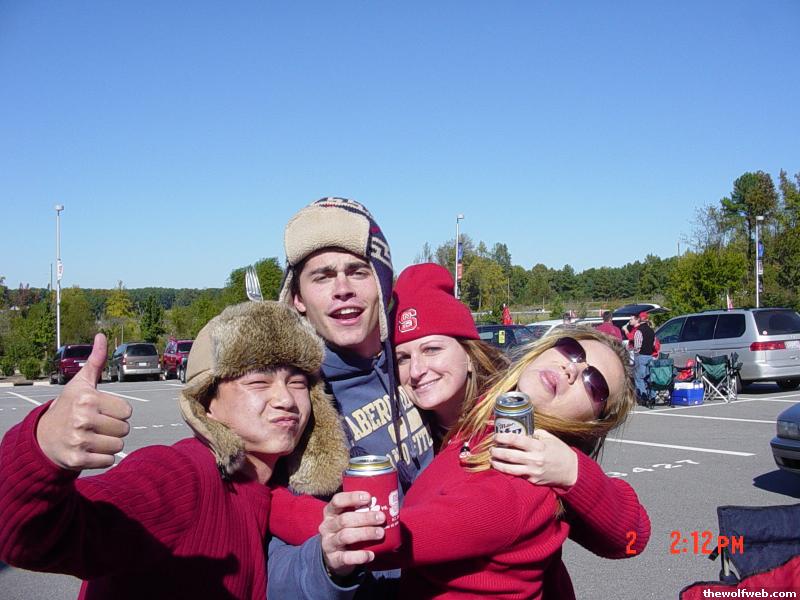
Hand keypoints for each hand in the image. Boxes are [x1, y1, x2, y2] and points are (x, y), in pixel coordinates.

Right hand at [36, 333, 131, 469]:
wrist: (43, 437)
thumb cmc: (69, 407)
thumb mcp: (80, 383)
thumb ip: (95, 361)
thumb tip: (101, 335)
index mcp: (87, 399)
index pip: (127, 411)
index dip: (118, 412)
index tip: (102, 411)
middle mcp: (82, 418)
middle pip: (125, 429)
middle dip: (115, 428)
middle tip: (97, 425)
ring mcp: (79, 440)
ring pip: (118, 446)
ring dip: (109, 444)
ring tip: (93, 437)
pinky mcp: (77, 460)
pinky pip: (109, 461)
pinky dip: (102, 458)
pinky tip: (89, 450)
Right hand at [319, 491, 383, 577]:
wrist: (333, 557)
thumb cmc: (346, 531)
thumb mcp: (347, 519)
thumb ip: (360, 512)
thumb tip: (384, 505)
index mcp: (330, 512)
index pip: (337, 501)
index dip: (352, 498)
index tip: (368, 497)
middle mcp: (327, 527)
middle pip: (344, 519)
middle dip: (365, 518)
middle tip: (381, 517)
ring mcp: (329, 543)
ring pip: (345, 536)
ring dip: (365, 533)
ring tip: (380, 533)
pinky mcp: (333, 559)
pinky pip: (346, 557)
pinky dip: (360, 556)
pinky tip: (371, 555)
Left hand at [491, 429, 577, 488]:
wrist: (572, 471)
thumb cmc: (560, 451)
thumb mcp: (549, 438)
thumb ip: (534, 433)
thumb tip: (517, 428)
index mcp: (538, 446)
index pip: (516, 440)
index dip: (503, 438)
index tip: (495, 436)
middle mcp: (535, 460)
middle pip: (510, 455)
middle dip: (497, 452)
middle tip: (490, 448)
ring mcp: (533, 472)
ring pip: (510, 469)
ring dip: (498, 464)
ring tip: (492, 460)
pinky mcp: (533, 481)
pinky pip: (518, 476)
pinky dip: (508, 472)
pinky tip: (501, 468)